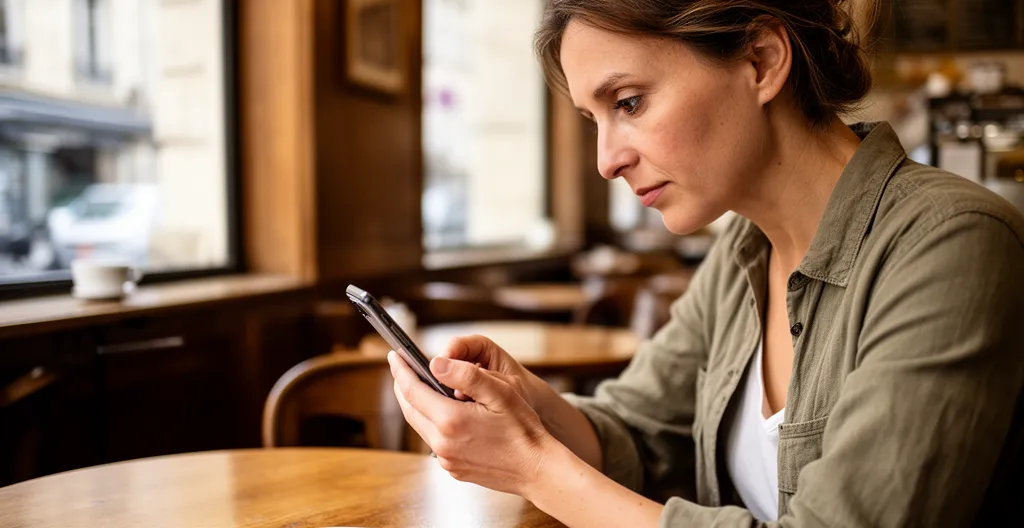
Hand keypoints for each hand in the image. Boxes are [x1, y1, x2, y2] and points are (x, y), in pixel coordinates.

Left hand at [388, 350, 555, 495]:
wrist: (536, 469)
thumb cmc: (523, 429)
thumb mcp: (499, 392)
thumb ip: (465, 375)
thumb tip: (436, 363)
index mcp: (451, 420)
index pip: (412, 390)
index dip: (401, 370)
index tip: (395, 356)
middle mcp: (442, 443)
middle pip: (410, 409)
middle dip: (403, 386)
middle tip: (402, 367)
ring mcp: (446, 459)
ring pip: (420, 425)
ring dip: (417, 404)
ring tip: (421, 386)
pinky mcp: (452, 468)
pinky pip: (434, 441)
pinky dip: (431, 422)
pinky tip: (443, 412)